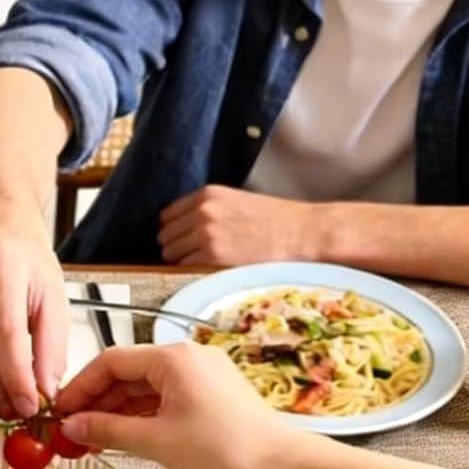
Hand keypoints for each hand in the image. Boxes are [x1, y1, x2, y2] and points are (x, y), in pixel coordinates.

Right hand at [55, 342, 307, 468]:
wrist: (283, 467)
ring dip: (117, 412)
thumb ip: (108, 429)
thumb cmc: (224, 449)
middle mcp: (185, 358)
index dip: (79, 387)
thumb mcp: (156, 441)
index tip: (59, 413)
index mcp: (171, 358)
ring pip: (144, 388)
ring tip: (92, 440)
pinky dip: (141, 417)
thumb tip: (72, 426)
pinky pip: (164, 399)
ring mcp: (200, 375)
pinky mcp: (210, 395)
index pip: (110, 362)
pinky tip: (124, 438)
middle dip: (96, 402)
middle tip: (70, 431)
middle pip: (126, 373)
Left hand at [157, 185, 321, 266]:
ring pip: (169, 254)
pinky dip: (191, 274)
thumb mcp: (238, 202)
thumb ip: (210, 211)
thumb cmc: (278, 220)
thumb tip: (187, 230)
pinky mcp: (212, 256)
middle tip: (194, 257)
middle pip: (164, 236)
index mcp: (207, 195)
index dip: (174, 231)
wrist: (303, 233)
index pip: (167, 215)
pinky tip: (209, 273)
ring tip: (204, 266)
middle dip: (176, 248)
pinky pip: (183, 269)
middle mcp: (202, 211)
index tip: (183, 241)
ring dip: (181, 263)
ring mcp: (205, 233)